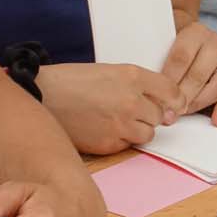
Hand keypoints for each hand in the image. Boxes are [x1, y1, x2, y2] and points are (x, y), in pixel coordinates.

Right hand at [36, 62, 185, 154]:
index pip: (171, 90)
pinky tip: (102, 129)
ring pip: (148, 134)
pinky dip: (120, 140)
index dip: (175, 100)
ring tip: (116, 121)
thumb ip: (136, 84)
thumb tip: (162, 105)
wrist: (41, 96)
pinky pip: (127, 145)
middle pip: (160, 115)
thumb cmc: (70, 81)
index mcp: (132, 76)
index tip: (174, 106)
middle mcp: (131, 100)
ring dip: (138, 130)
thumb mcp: (107, 71)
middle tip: (130, 111)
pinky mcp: (109, 143)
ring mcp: (121, 124)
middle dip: (150, 115)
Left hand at [160, 22, 216, 124]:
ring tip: (184, 113)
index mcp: (196, 32)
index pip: (181, 57)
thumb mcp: (167, 45)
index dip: (168, 81)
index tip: (157, 98)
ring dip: (199, 103)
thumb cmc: (178, 48)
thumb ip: (159, 59)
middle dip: (182, 97)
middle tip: (168, 113)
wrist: (200, 41)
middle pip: (199, 74)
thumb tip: (146, 85)